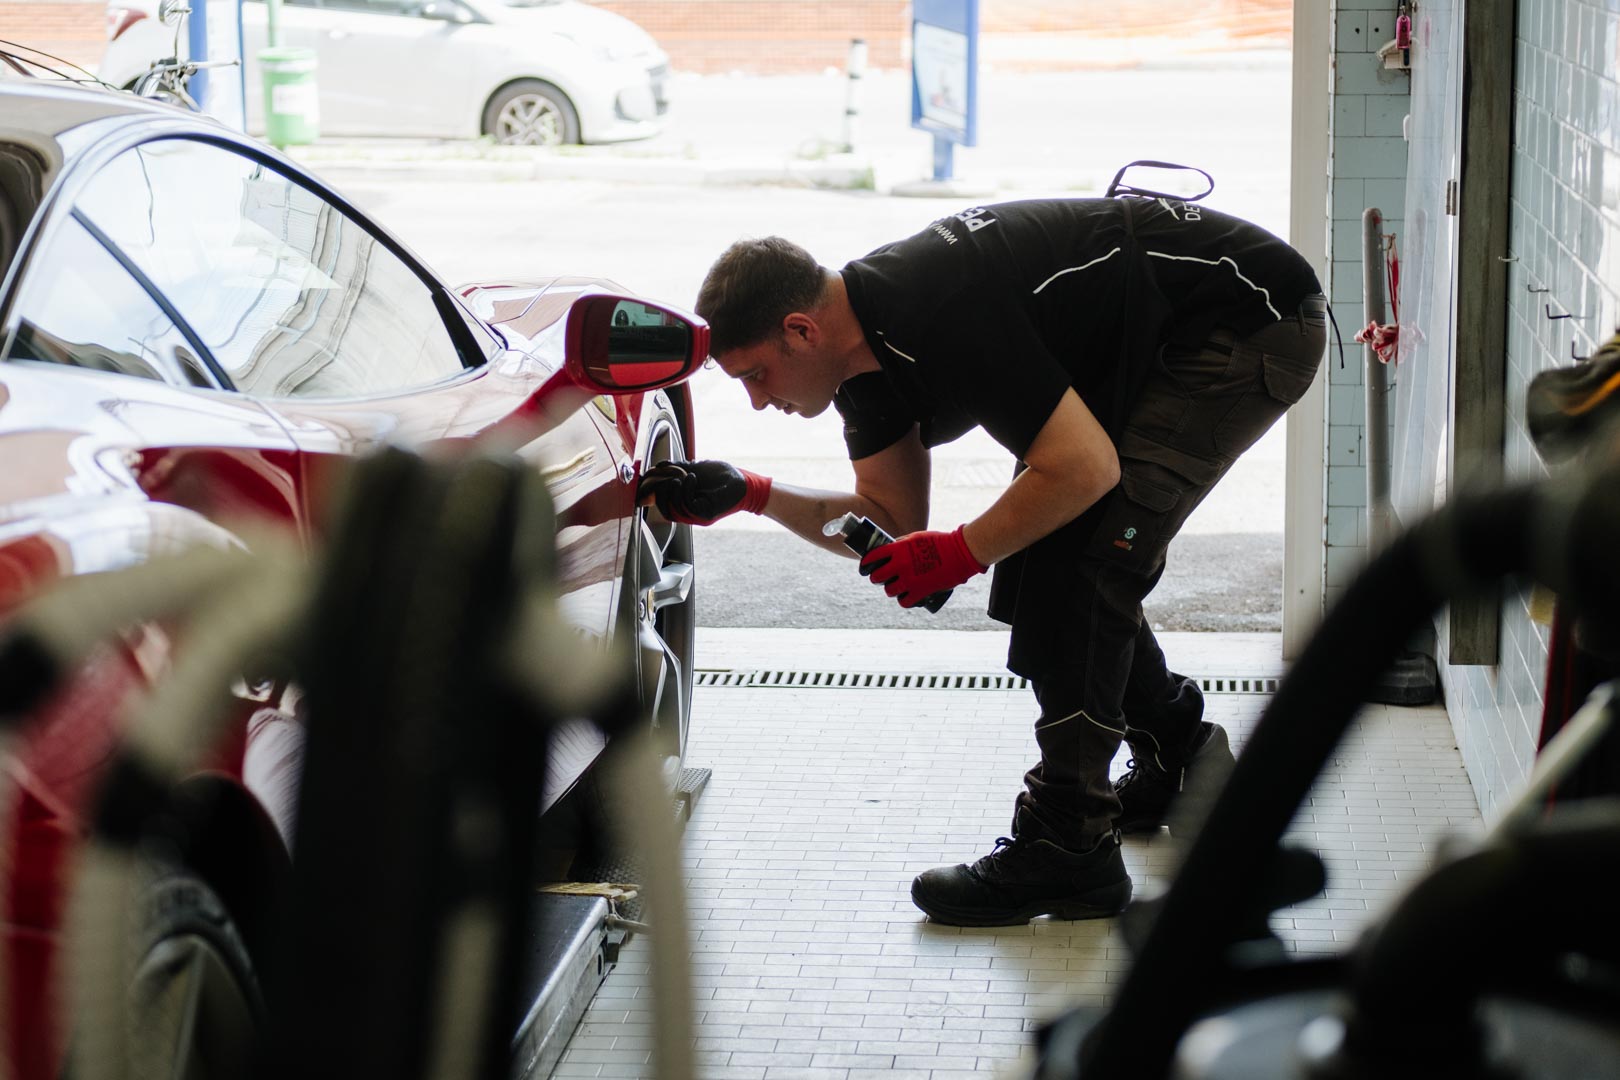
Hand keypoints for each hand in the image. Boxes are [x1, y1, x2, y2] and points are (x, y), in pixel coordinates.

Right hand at [637, 459, 770, 524]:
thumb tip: (657, 468)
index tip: (645, 478)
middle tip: (666, 475)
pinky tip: (691, 478)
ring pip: (673, 510)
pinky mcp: (705, 515)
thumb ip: (676, 469)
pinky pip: (687, 506)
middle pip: (664, 509)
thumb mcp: (694, 468)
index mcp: (684, 501)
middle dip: (660, 490)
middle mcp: (688, 512)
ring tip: (680, 475)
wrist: (743, 482)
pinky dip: (685, 490)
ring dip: (672, 490)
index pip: (661, 503)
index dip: (649, 493)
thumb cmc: (721, 476)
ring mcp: (696, 515)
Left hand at [859, 525, 987, 608]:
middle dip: (877, 578)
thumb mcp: (916, 537)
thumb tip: (889, 550)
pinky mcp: (921, 591)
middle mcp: (901, 565)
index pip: (873, 557)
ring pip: (889, 591)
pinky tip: (906, 598)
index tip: (865, 567)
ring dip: (891, 590)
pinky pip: (904, 602)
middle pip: (877, 577)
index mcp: (898, 549)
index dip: (866, 563)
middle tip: (880, 578)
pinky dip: (904, 601)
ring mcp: (910, 579)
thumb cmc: (940, 541)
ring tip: (895, 588)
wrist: (961, 552)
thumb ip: (901, 544)